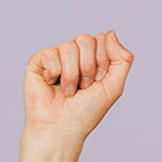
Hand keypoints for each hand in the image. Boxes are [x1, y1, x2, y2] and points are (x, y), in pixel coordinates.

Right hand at [22, 30, 132, 145]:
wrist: (62, 129)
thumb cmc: (86, 113)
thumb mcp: (114, 86)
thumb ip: (122, 59)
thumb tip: (111, 32)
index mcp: (93, 59)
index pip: (102, 39)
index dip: (103, 61)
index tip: (98, 81)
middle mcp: (75, 56)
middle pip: (86, 39)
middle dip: (88, 66)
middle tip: (84, 87)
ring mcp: (56, 58)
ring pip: (68, 46)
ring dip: (72, 74)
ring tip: (68, 91)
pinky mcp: (38, 62)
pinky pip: (50, 53)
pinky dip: (54, 73)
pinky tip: (52, 85)